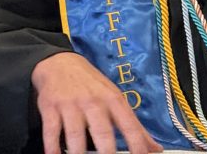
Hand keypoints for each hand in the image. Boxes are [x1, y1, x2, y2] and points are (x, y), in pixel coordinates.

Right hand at [31, 52, 160, 153]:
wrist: (59, 62)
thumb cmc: (92, 85)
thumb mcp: (115, 98)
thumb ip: (134, 126)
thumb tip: (156, 150)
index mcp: (113, 100)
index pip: (129, 126)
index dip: (137, 146)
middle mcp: (92, 102)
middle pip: (102, 132)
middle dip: (106, 153)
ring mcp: (70, 105)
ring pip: (75, 135)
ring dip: (78, 153)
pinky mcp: (50, 107)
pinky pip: (51, 131)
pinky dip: (52, 147)